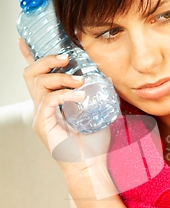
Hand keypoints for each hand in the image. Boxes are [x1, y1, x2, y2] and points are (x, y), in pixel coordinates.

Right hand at [20, 39, 111, 176]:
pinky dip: (65, 94)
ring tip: (80, 82)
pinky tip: (80, 97)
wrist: (91, 166)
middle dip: (46, 60)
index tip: (26, 41)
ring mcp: (41, 115)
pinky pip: (48, 100)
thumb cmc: (93, 144)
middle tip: (66, 58)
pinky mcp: (43, 124)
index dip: (30, 57)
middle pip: (31, 73)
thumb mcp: (97, 111)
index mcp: (52, 103)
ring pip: (38, 83)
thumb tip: (106, 76)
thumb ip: (96, 93)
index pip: (37, 76)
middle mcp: (42, 107)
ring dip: (60, 77)